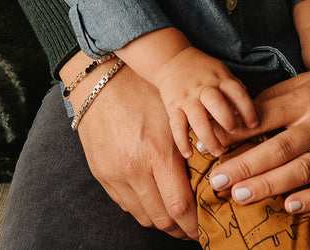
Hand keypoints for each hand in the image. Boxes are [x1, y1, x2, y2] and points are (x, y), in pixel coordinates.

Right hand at [69, 57, 197, 238]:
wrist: (100, 80)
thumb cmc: (144, 92)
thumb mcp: (174, 117)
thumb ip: (191, 150)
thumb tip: (210, 180)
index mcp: (157, 153)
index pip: (180, 207)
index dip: (195, 225)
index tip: (205, 226)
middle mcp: (133, 169)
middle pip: (162, 219)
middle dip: (181, 229)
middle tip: (194, 226)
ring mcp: (114, 174)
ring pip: (143, 216)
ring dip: (162, 221)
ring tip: (176, 217)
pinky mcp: (101, 174)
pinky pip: (125, 205)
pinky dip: (142, 209)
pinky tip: (154, 201)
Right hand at [154, 47, 257, 157]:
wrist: (172, 59)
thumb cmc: (202, 69)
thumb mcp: (221, 71)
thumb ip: (235, 88)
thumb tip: (251, 107)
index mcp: (220, 79)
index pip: (237, 93)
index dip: (248, 109)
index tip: (254, 124)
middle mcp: (204, 88)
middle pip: (217, 104)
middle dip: (227, 120)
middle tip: (235, 133)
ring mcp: (187, 98)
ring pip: (197, 119)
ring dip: (208, 137)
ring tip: (218, 152)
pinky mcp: (173, 106)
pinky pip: (176, 125)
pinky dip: (182, 141)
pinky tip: (189, 154)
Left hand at [209, 64, 309, 215]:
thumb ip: (278, 98)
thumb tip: (241, 114)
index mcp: (307, 98)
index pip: (263, 116)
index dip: (234, 131)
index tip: (210, 144)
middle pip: (277, 147)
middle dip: (244, 166)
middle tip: (216, 180)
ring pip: (301, 169)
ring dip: (269, 185)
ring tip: (240, 196)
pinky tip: (290, 206)